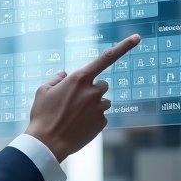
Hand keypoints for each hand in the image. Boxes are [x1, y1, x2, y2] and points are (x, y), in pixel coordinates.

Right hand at [23, 35, 140, 162]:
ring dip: (92, 105)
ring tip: (74, 116)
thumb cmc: (42, 115)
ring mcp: (99, 107)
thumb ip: (56, 79)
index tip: (137, 37)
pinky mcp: (102, 122)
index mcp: (79, 78)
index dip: (124, 46)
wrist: (47, 143)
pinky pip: (100, 116)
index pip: (106, 58)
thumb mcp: (42, 91)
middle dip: (92, 90)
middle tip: (75, 101)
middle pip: (102, 84)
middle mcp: (93, 91)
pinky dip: (91, 119)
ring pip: (102, 101)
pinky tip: (78, 125)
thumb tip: (65, 75)